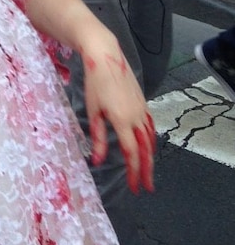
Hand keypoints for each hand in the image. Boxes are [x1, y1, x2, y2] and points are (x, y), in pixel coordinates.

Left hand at [82, 31, 155, 193]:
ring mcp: (142, 109)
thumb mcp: (93, 111)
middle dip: (146, 171)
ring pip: (150, 138)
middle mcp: (137, 117)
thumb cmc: (95, 83)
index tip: (134, 187)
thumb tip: (98, 160)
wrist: (106, 57)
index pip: (131, 153)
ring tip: (148, 170)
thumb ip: (98, 137)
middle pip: (145, 150)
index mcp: (123, 121)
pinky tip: (148, 143)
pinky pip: (150, 125)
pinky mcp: (143, 102)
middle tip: (147, 187)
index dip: (133, 172)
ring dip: (150, 157)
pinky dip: (151, 139)